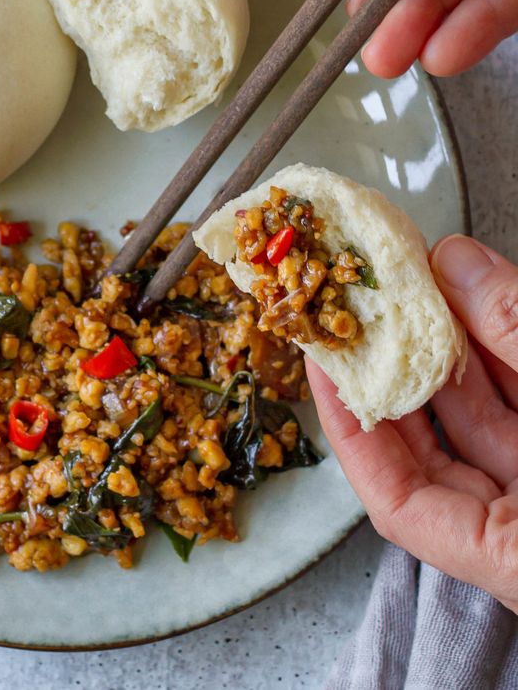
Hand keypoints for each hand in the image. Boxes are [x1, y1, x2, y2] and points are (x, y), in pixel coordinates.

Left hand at [307, 234, 517, 612]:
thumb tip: (454, 261)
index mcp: (513, 557)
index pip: (398, 503)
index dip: (351, 428)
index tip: (321, 362)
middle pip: (438, 449)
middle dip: (402, 367)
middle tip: (365, 305)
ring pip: (487, 419)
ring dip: (456, 347)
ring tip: (421, 284)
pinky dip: (504, 354)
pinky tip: (479, 301)